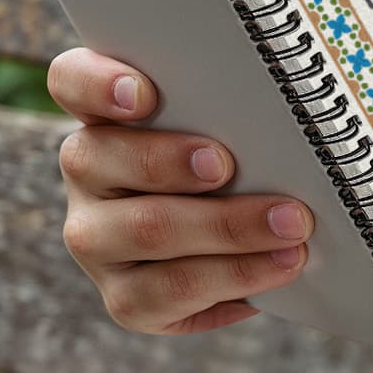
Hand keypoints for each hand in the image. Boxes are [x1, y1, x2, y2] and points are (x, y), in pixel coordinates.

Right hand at [47, 47, 315, 333]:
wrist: (259, 218)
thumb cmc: (253, 135)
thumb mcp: (242, 104)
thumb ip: (243, 86)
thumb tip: (301, 77)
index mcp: (108, 109)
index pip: (71, 79)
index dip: (96, 84)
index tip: (142, 94)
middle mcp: (89, 169)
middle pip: (103, 159)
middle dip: (170, 163)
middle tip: (228, 165)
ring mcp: (97, 236)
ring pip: (143, 231)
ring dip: (225, 229)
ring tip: (292, 226)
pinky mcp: (124, 295)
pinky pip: (165, 296)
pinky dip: (232, 281)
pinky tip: (280, 268)